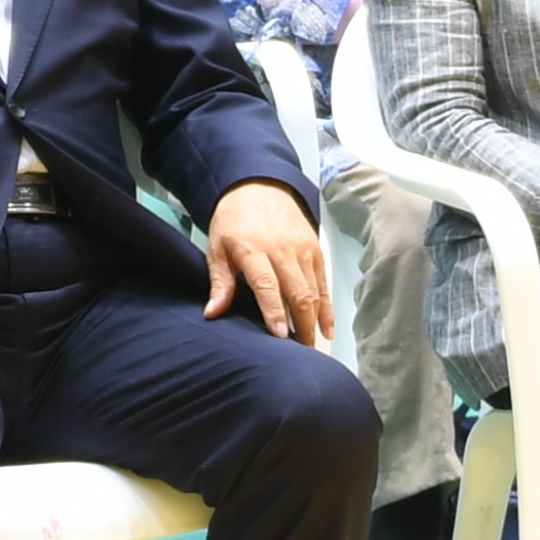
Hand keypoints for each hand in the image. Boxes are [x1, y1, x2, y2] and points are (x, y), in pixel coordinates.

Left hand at [203, 180, 330, 340]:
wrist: (257, 185)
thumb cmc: (232, 220)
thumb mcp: (217, 248)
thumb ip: (219, 282)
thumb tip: (213, 313)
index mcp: (253, 249)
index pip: (267, 286)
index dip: (275, 312)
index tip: (280, 337)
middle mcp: (282, 249)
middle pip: (298, 293)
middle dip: (302, 326)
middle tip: (300, 354)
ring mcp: (302, 249)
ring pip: (314, 290)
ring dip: (315, 321)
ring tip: (311, 347)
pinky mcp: (315, 248)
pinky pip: (323, 282)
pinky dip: (327, 307)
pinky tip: (327, 328)